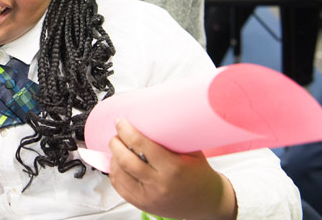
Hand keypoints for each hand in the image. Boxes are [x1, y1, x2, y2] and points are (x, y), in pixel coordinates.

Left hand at [108, 119, 236, 219]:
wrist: (208, 203)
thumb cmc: (201, 177)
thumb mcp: (192, 153)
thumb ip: (172, 139)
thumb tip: (153, 118)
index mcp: (172, 168)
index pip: (141, 145)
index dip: (126, 131)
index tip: (121, 122)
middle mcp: (158, 184)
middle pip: (125, 160)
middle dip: (116, 144)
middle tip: (116, 135)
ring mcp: (148, 196)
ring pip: (119, 175)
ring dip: (113, 158)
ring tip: (118, 149)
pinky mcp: (142, 204)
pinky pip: (120, 188)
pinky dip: (115, 174)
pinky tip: (118, 165)